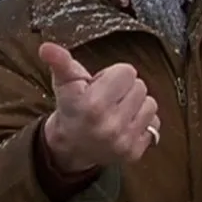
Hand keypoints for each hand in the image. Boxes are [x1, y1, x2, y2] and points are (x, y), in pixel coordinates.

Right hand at [38, 42, 159, 172]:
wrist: (70, 146)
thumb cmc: (70, 107)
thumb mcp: (64, 82)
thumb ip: (60, 61)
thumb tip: (46, 47)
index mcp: (93, 104)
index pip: (127, 71)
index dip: (112, 75)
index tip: (99, 86)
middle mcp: (110, 125)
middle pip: (140, 86)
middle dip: (124, 90)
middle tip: (107, 100)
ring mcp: (123, 141)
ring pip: (150, 104)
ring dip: (136, 105)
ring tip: (117, 111)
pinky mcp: (134, 153)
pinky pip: (154, 125)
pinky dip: (142, 122)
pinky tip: (125, 124)